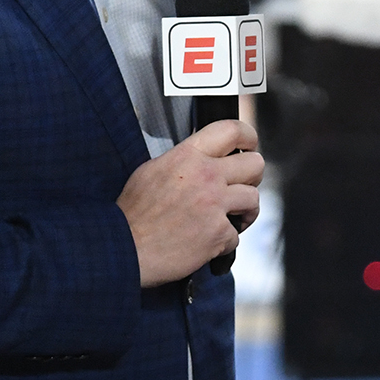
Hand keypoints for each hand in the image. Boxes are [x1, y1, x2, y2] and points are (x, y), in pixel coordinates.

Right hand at [116, 120, 263, 286]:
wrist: (123, 250)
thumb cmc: (133, 214)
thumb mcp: (151, 171)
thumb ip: (183, 160)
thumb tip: (205, 157)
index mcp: (187, 157)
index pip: (231, 130)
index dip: (248, 135)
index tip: (250, 144)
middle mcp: (205, 176)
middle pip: (255, 163)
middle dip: (252, 176)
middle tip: (241, 186)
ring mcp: (214, 205)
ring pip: (253, 199)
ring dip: (244, 211)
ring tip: (229, 217)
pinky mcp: (219, 233)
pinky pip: (237, 234)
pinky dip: (224, 241)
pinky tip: (206, 240)